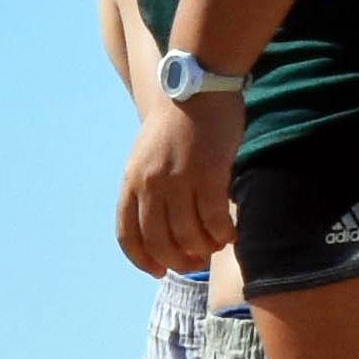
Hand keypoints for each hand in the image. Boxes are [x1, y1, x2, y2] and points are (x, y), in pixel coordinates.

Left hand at [113, 89, 237, 276]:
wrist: (198, 87)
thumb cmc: (177, 123)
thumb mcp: (146, 155)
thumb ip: (147, 187)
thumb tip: (160, 225)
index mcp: (131, 181)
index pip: (128, 235)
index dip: (142, 259)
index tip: (158, 270)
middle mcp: (150, 184)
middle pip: (158, 241)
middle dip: (177, 261)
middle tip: (194, 263)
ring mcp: (179, 180)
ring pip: (188, 235)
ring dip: (204, 249)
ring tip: (215, 246)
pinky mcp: (209, 174)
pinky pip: (214, 220)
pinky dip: (222, 234)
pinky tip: (230, 235)